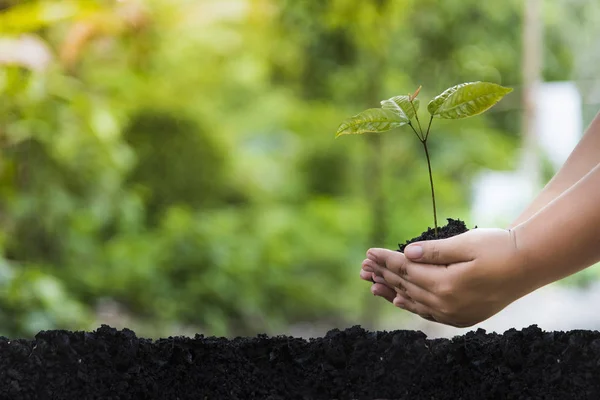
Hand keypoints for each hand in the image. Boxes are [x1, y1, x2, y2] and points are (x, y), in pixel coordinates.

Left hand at [360, 228, 533, 326]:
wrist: (529, 265)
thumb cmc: (498, 247)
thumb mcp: (465, 243)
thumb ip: (434, 251)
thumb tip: (407, 254)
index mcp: (446, 283)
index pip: (406, 271)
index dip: (386, 260)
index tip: (368, 252)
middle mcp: (447, 303)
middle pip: (406, 286)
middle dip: (383, 275)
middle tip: (363, 267)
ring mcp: (455, 313)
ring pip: (414, 302)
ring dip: (392, 292)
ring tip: (372, 286)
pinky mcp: (462, 317)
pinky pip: (429, 313)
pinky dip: (412, 305)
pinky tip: (400, 301)